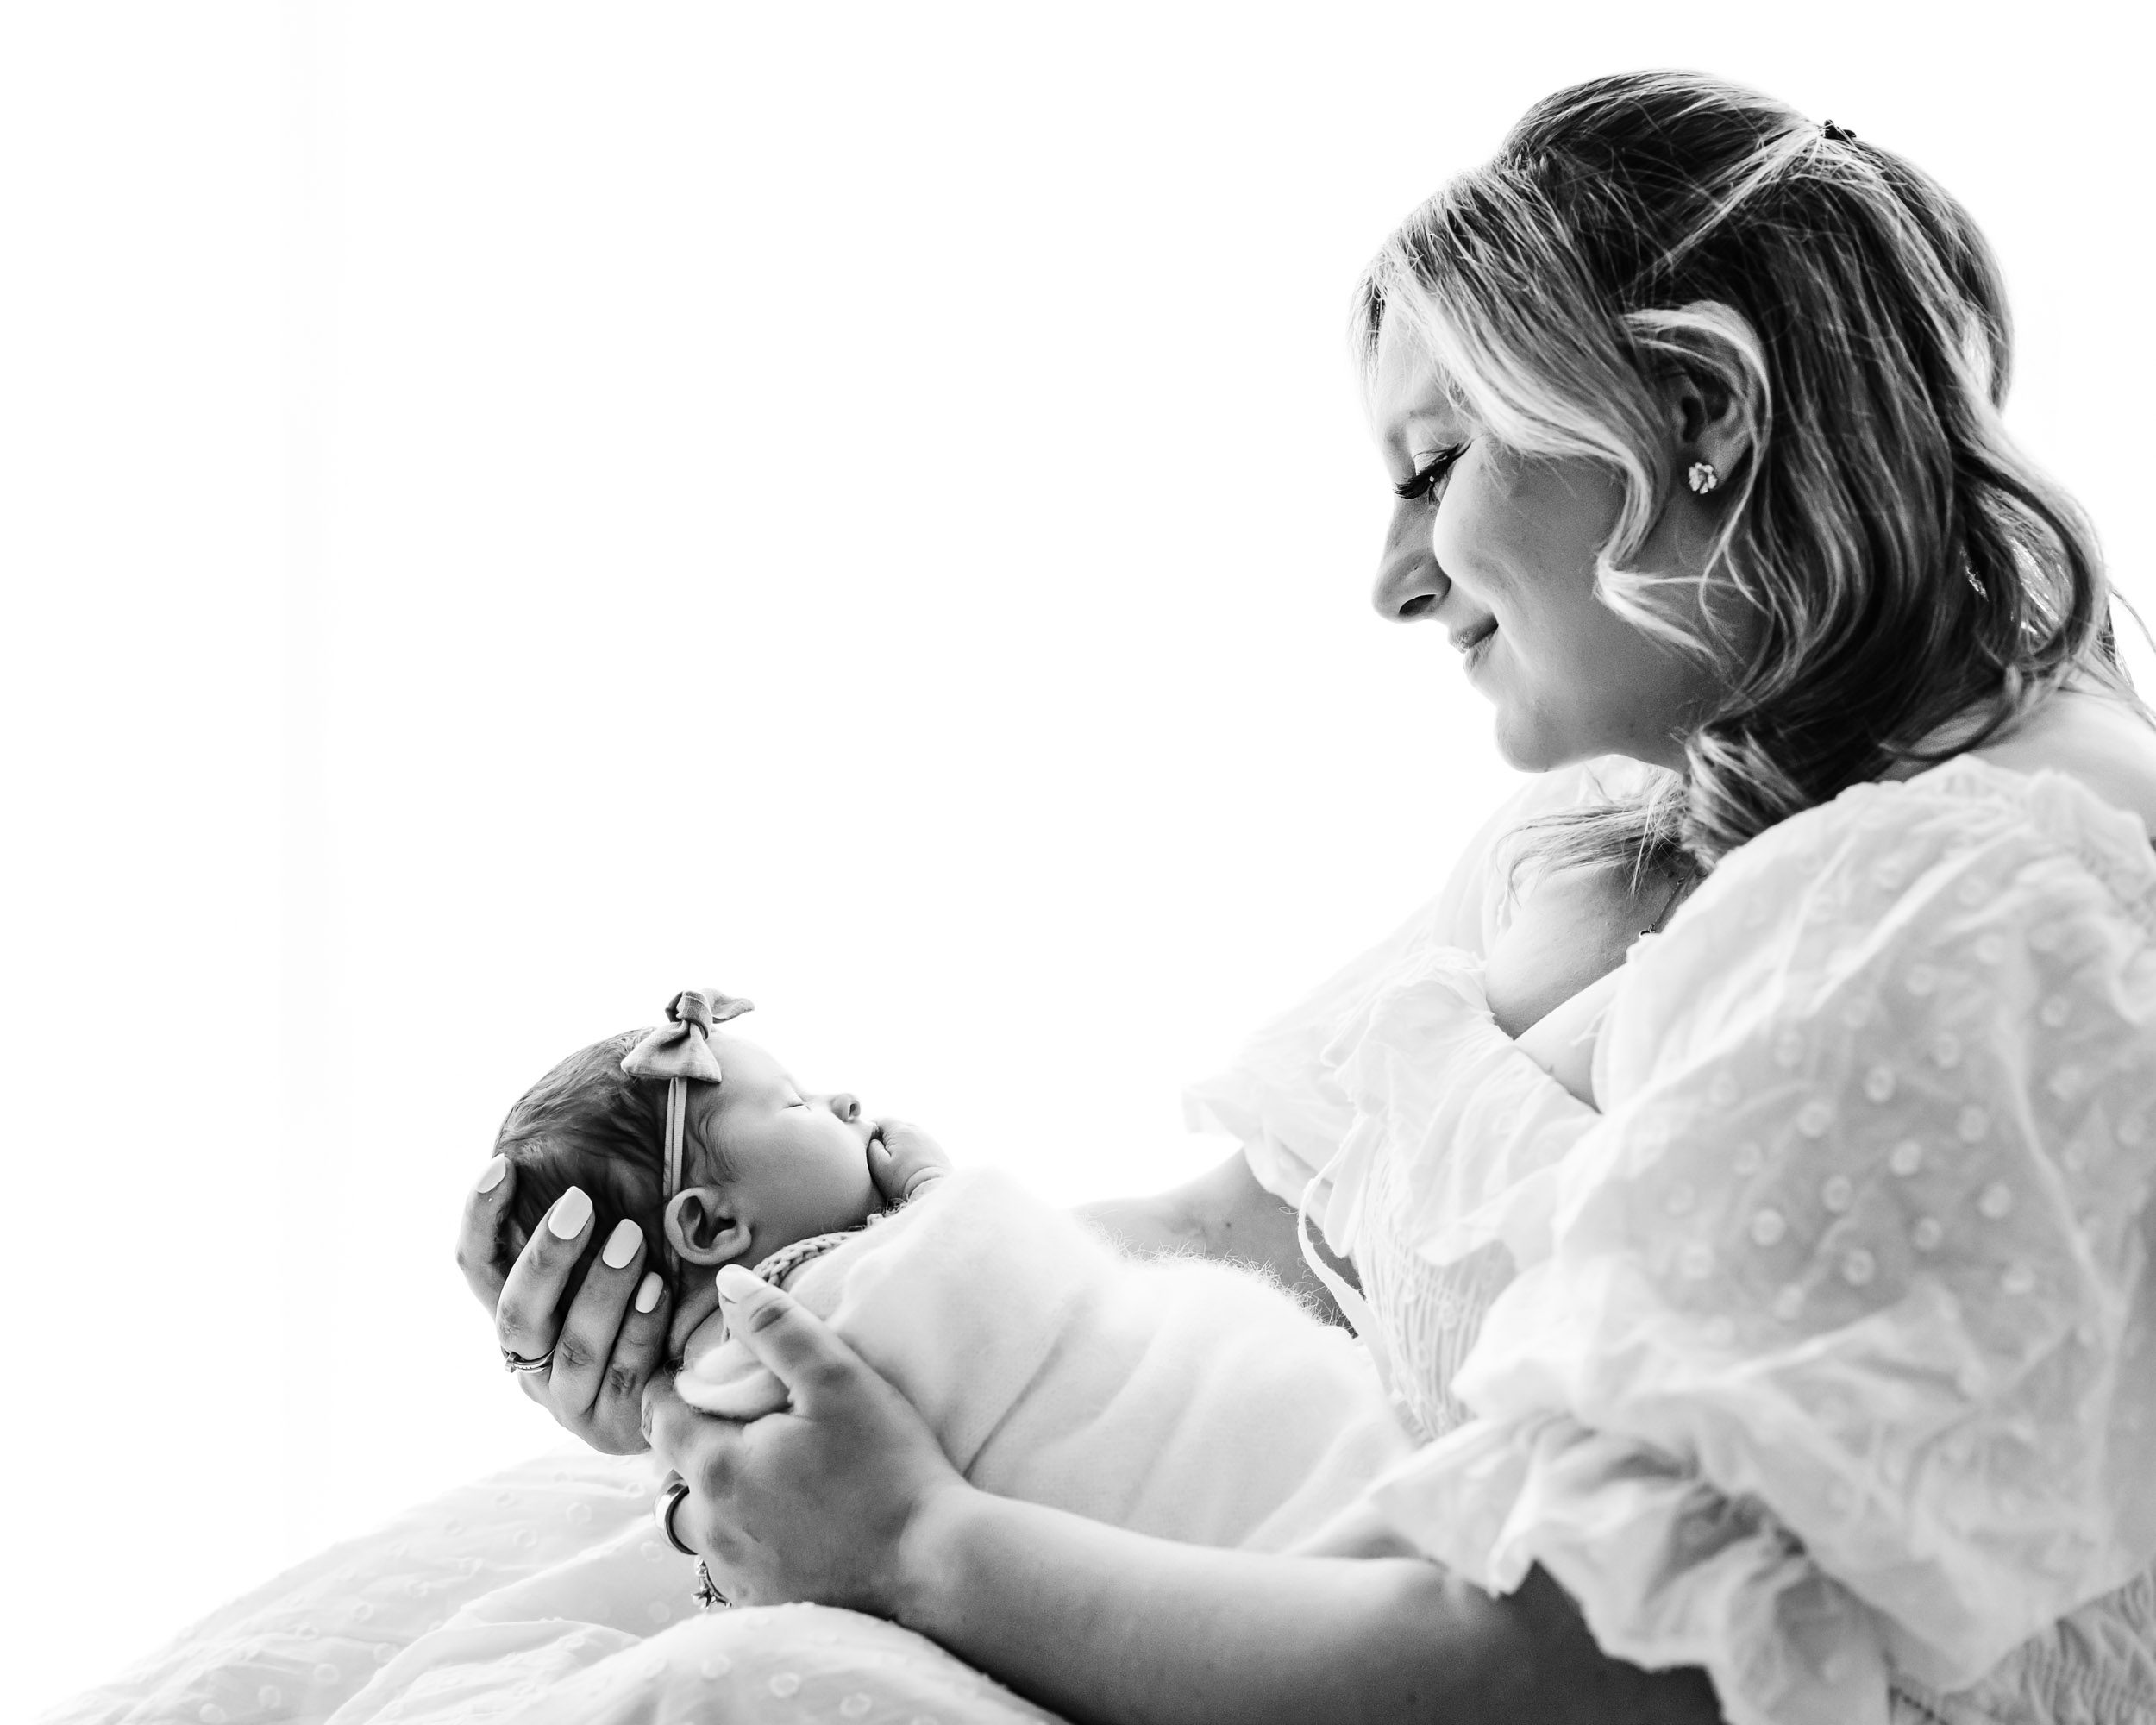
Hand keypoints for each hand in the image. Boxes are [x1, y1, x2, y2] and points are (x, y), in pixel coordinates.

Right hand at [456, 1155, 672, 1453]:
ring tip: (632, 1237)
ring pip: (574, 1345)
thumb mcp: (604, 1259)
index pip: (476, 1268)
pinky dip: (639, 1329)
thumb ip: (584, 1221)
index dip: (481, 1219)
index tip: (503, 1165)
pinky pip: (623, 1375)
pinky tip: (658, 1289)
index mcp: (515, 1316)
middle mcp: (528, 1362)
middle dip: (547, 1256)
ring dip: (602, 1287)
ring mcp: (566, 1400)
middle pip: (516, 1313)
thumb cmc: (639, 1302)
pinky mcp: (611, 1427)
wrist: (682, 1392)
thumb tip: (562, 1140)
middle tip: (580, 1201)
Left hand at [643, 1265, 966, 1611]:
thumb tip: (729, 1283)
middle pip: (679, 1468)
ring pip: (705, 1519)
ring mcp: (735, 1574)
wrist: (932, 1570)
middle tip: (754, 1415)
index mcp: (718, 1468)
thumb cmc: (889, 1469)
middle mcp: (711, 1529)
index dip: (682, 1383)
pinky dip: (754, 1534)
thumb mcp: (838, 1379)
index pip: (660, 1414)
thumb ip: (776, 1326)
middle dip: (703, 1436)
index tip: (718, 1371)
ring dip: (726, 1490)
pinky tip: (800, 1520)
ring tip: (780, 1470)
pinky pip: (737, 1560)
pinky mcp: (765, 1605)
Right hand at [867, 1117, 952, 1206]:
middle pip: (895, 1126)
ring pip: (908, 1135)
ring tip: (896, 1162)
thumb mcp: (880, 1166)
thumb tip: (873, 1139)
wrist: (933, 1190)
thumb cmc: (904, 1181)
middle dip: (886, 1137)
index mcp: (900, 1130)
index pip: (881, 1120)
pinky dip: (912, 1150)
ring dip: (900, 1144)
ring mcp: (928, 1138)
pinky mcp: (937, 1149)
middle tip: (881, 1156)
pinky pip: (919, 1144)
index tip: (868, 1144)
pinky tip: (910, 1165)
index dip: (872, 1130)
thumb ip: (872, 1148)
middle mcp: (916, 1130)